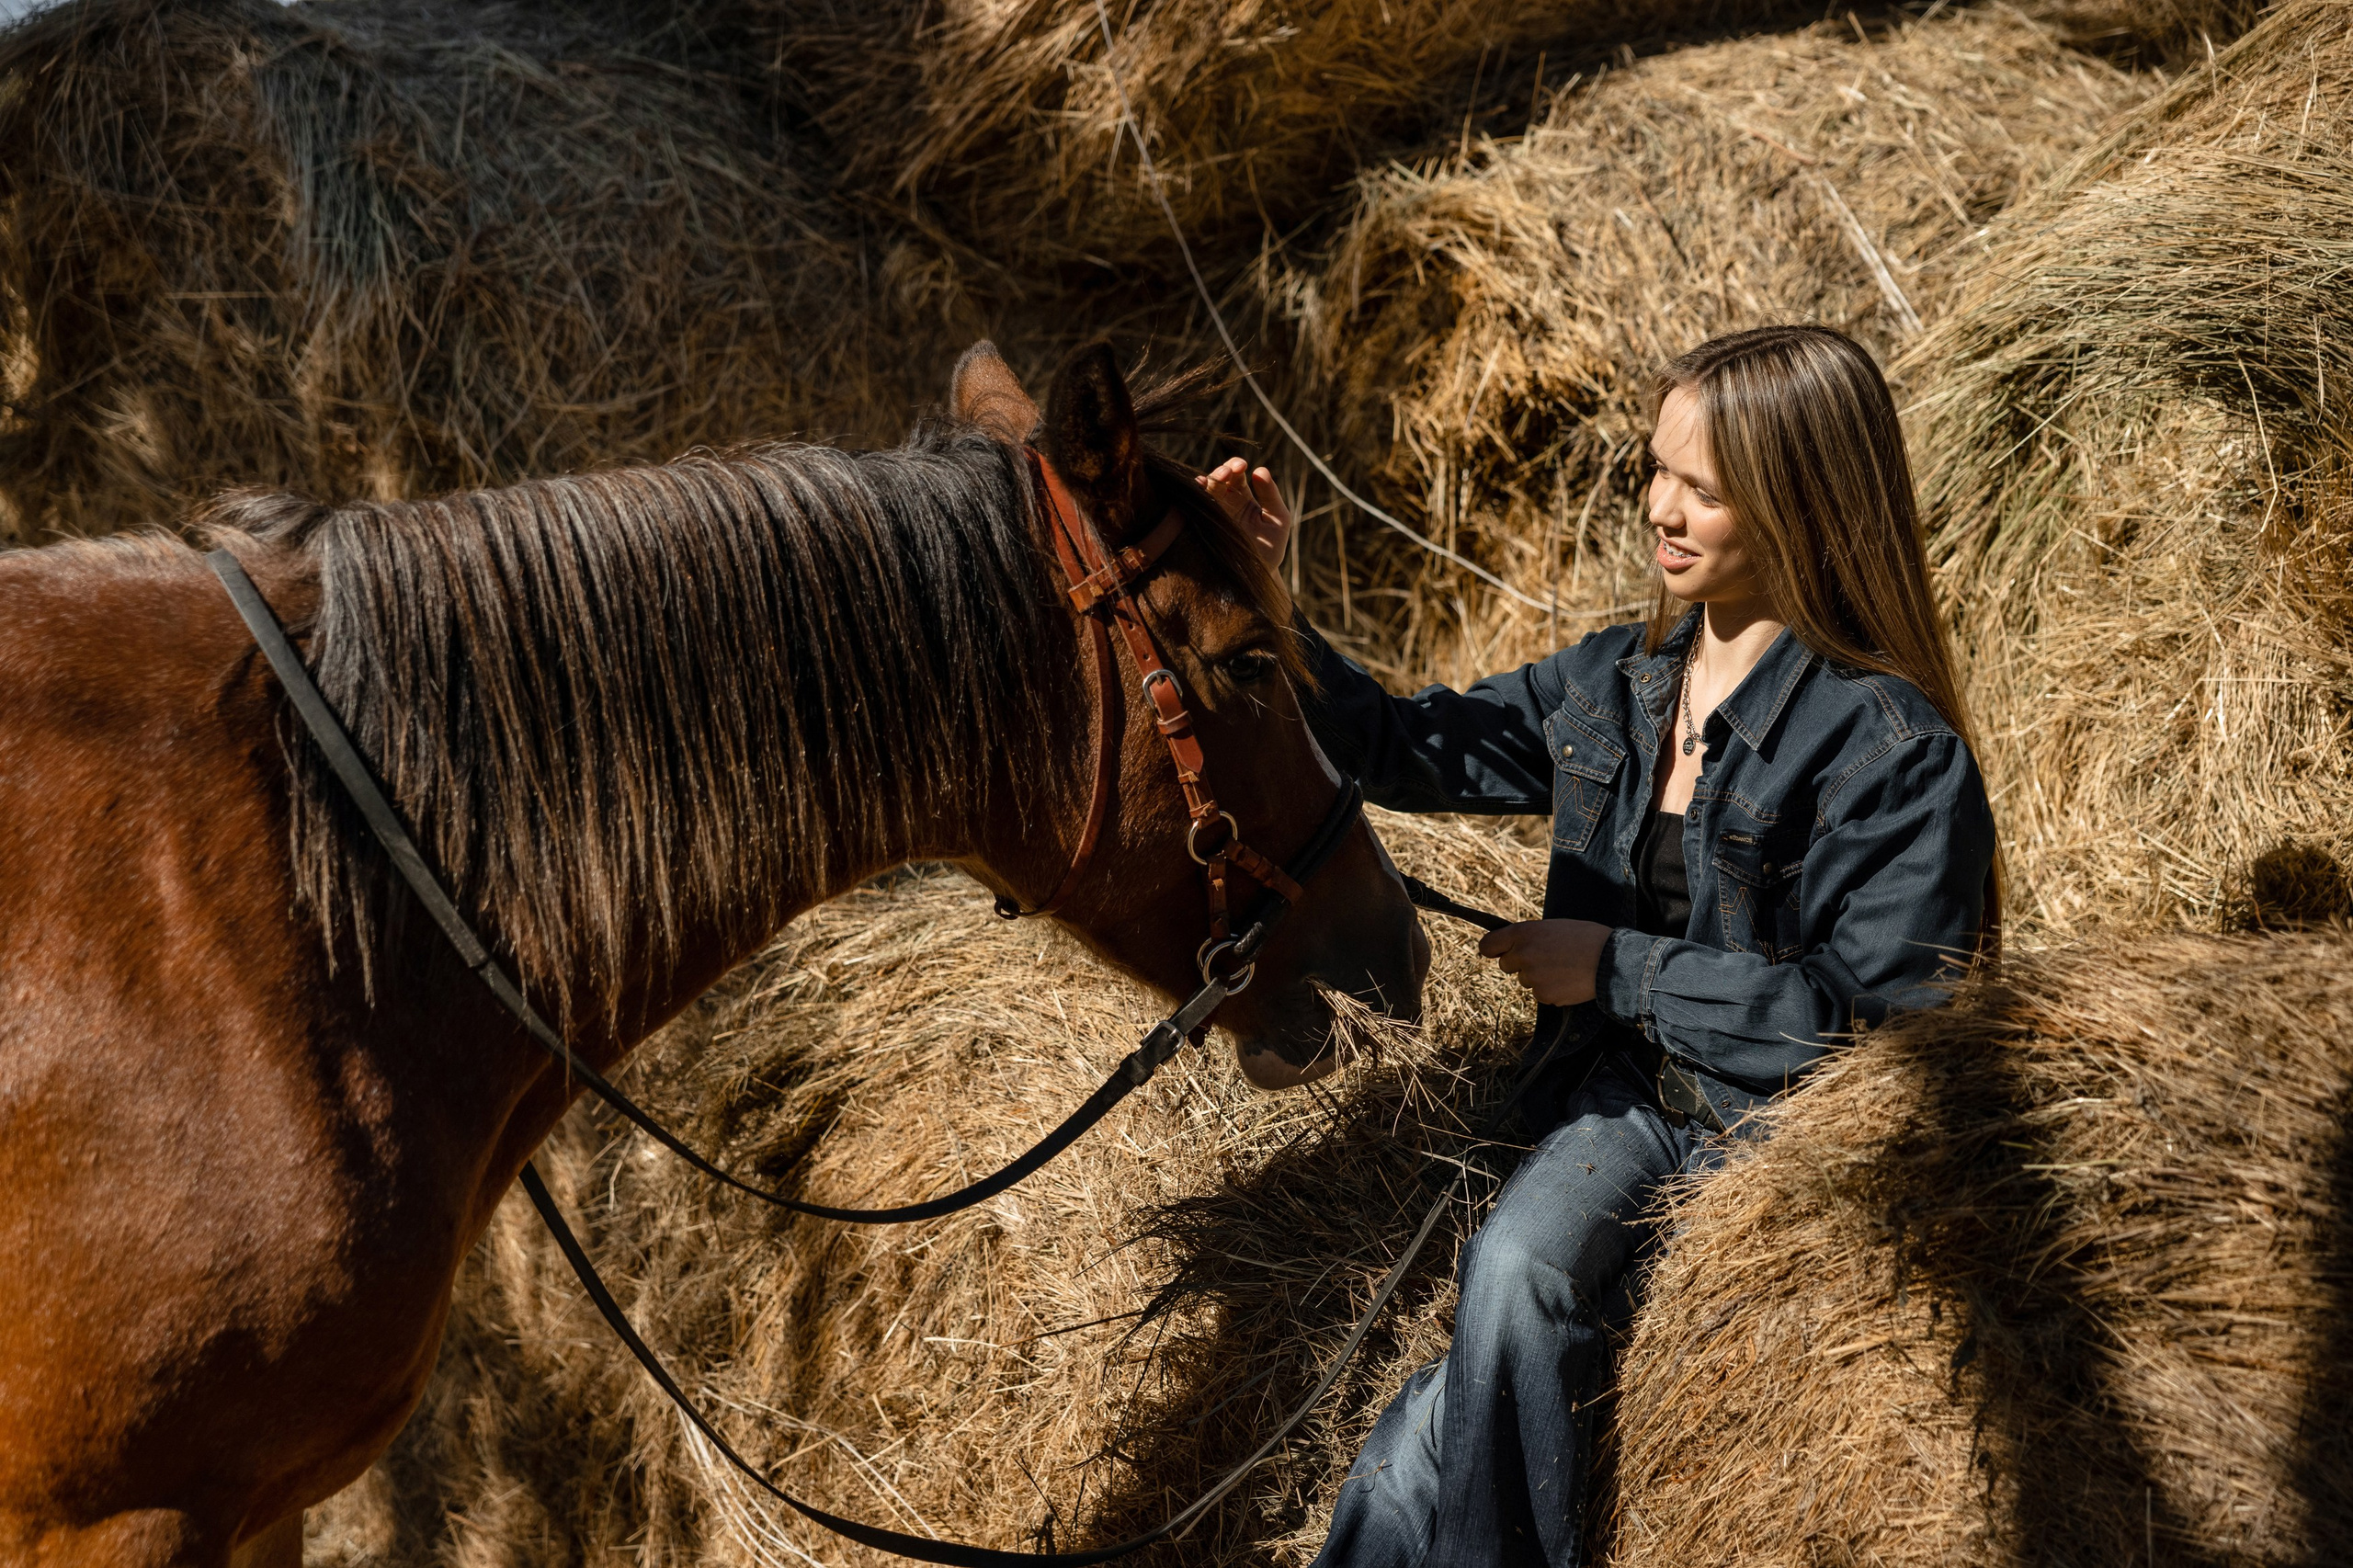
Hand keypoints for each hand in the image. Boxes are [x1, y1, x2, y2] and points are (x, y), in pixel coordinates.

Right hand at [1197, 457, 1291, 570]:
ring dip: (1208, 481)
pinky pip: (1195, 507)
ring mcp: (1213, 514)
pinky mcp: (1203, 525)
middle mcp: (1225, 502)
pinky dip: (1194, 495)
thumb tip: (1259, 469)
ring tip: (1211, 480)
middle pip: (1218, 478)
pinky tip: (1196, 489)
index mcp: (1244, 497)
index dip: (1236, 466)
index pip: (1236, 475)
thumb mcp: (1278, 519)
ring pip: (1205, 490)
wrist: (1257, 576)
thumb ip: (1271, 495)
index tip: (1242, 466)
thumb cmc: (1271, 547)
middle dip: (1221, 471)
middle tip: (1226, 473)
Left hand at [1478, 920, 1610, 1006]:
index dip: (1493, 950)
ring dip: (1538, 977)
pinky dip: (1551, 990)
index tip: (1498, 952)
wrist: (1611, 960)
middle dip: (1520, 964)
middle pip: (1506, 966)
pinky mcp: (1544, 995)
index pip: (1487, 945)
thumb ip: (1530, 936)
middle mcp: (1522, 954)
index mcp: (1523, 933)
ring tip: (1563, 967)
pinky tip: (1568, 980)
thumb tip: (1514, 946)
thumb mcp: (1553, 927)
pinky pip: (1540, 994)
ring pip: (1525, 981)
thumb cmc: (1587, 938)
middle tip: (1545, 959)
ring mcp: (1532, 977)